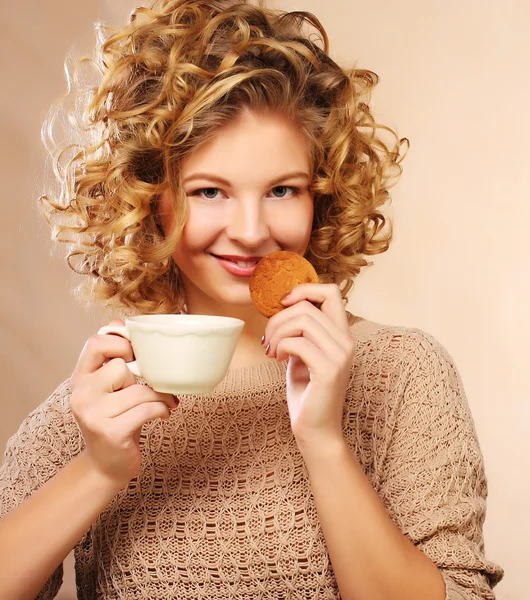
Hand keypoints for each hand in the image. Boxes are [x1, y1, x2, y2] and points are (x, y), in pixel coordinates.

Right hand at [69, 320, 177, 487]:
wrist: (105, 466)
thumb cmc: (113, 419)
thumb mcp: (107, 388)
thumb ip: (112, 358)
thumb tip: (121, 322)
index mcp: (79, 378)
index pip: (94, 343)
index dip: (120, 343)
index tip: (136, 355)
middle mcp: (81, 394)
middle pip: (121, 366)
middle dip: (142, 376)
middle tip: (150, 385)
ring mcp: (93, 415)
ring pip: (140, 390)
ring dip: (161, 395)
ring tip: (166, 401)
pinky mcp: (111, 433)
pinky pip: (148, 409)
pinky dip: (163, 409)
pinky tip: (164, 413)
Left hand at [262, 284, 353, 450]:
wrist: (316, 430)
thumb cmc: (307, 392)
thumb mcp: (303, 354)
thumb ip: (301, 331)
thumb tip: (284, 306)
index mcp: (342, 335)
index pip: (332, 291)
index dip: (304, 289)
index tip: (283, 304)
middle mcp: (346, 342)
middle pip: (308, 305)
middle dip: (279, 317)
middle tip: (268, 338)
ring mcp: (340, 356)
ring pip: (302, 320)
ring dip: (277, 332)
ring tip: (271, 349)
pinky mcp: (329, 370)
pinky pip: (298, 342)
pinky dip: (281, 346)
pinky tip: (277, 358)